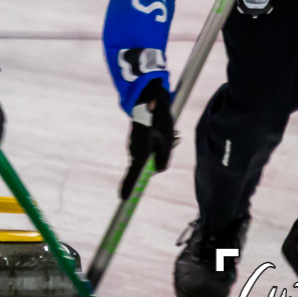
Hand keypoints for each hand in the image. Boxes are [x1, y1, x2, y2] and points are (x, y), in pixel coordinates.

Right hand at [120, 79, 176, 199]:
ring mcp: (133, 145)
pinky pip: (146, 149)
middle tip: (174, 139)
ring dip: (160, 149)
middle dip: (160, 158)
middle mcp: (134, 150)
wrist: (147, 97)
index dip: (129, 187)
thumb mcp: (167, 138)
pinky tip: (165, 130)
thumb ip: (164, 158)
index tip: (123, 199)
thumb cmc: (158, 118)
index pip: (133, 174)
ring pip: (148, 156)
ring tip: (171, 133)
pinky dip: (156, 144)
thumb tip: (157, 170)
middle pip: (146, 166)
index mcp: (141, 151)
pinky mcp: (135, 140)